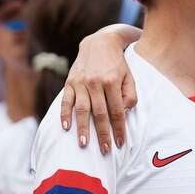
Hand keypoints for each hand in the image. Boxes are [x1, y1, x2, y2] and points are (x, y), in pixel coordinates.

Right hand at [60, 30, 136, 153]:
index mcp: (112, 81)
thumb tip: (124, 114)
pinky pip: (66, 100)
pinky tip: (66, 127)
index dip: (119, 128)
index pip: (117, 111)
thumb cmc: (117, 64)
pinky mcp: (70, 81)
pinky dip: (64, 114)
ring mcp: (81, 82)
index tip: (121, 143)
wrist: (99, 43)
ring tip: (84, 144)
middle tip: (105, 150)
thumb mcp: (129, 77)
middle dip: (102, 134)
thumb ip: (130, 95)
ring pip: (82, 109)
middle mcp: (95, 82)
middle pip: (99, 113)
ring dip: (83, 128)